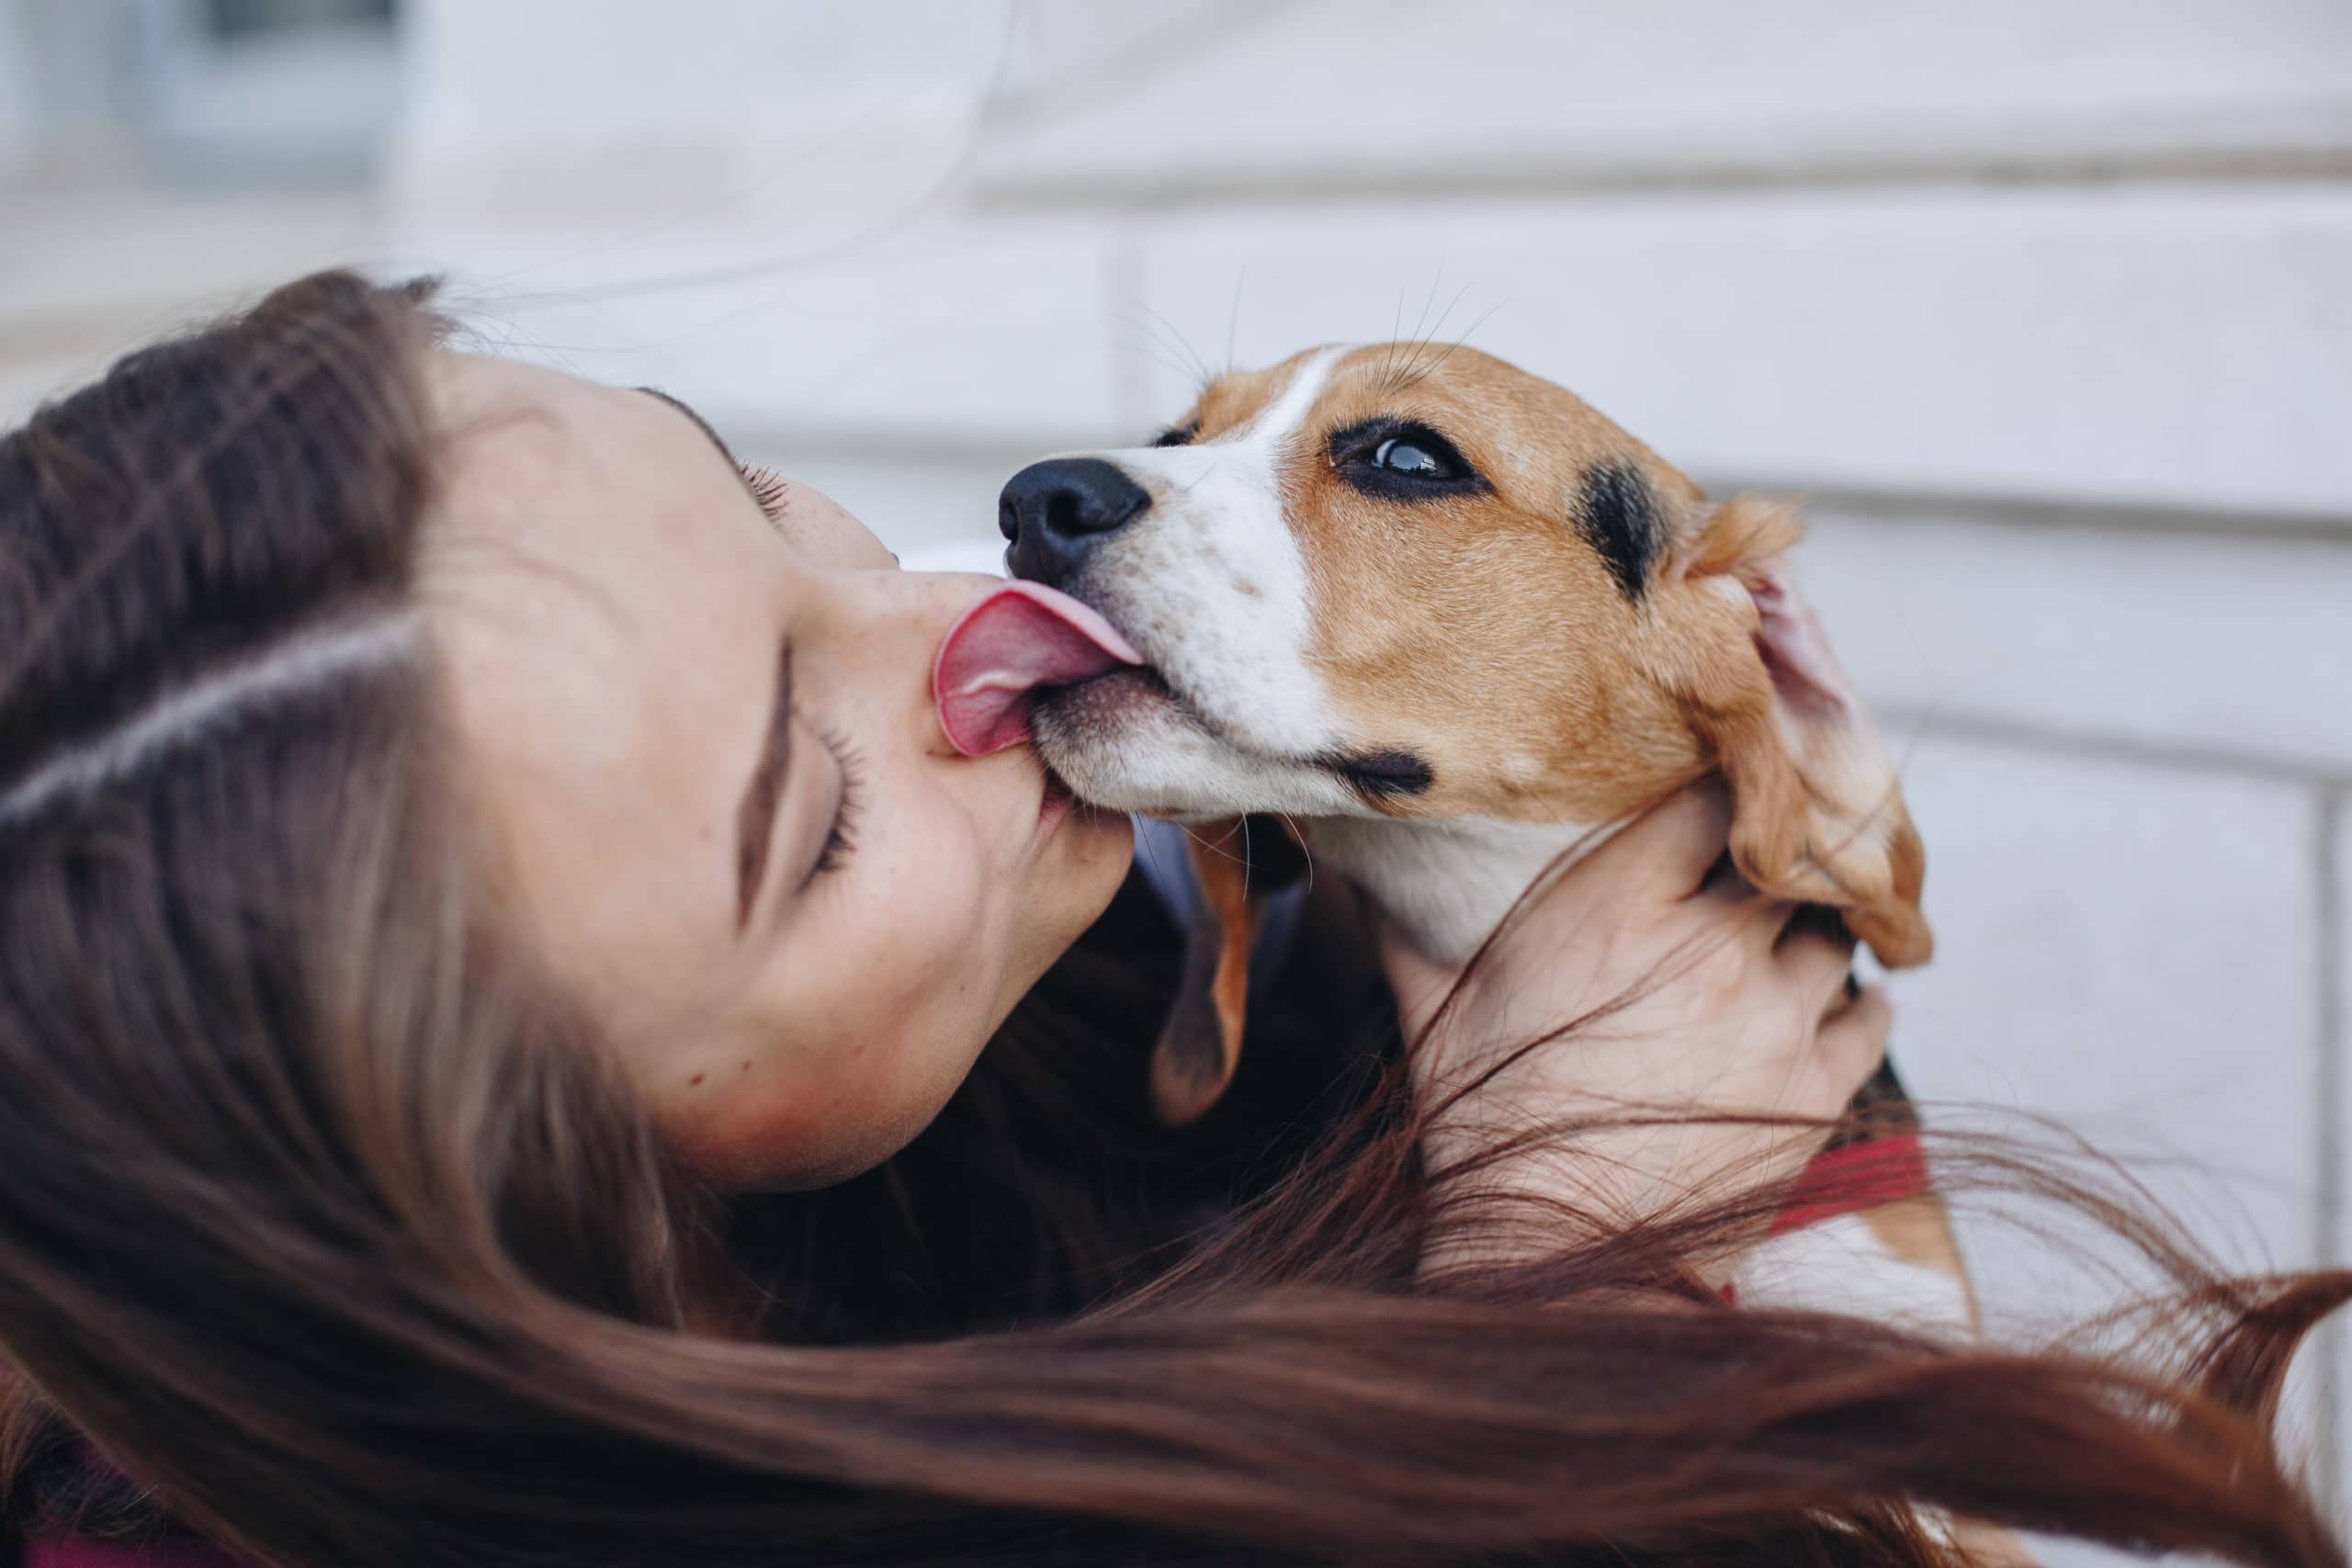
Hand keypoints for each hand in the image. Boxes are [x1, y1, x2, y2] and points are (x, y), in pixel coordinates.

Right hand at [1377, 781, 1890, 1272]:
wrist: (1554, 1257)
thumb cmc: (1481, 1126)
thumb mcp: (1430, 1008)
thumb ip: (1405, 918)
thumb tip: (1357, 852)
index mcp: (1619, 908)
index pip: (1712, 793)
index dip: (1723, 778)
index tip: (1718, 779)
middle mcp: (1712, 950)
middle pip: (1788, 854)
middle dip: (1776, 851)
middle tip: (1763, 850)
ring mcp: (1776, 1020)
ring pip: (1834, 931)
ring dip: (1813, 928)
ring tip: (1788, 934)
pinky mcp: (1816, 1092)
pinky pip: (1870, 1015)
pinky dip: (1857, 1000)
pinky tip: (1832, 999)